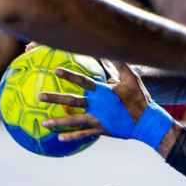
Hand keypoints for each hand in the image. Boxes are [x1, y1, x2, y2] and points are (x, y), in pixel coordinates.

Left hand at [41, 62, 172, 148]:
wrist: (147, 122)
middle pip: (72, 101)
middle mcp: (97, 105)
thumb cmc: (139, 97)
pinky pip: (83, 134)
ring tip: (43, 122)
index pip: (83, 81)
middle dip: (55, 98)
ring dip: (58, 121)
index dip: (70, 76)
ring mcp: (98, 119)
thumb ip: (119, 63)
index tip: (56, 71)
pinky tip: (59, 138)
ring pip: (74, 120)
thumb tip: (112, 48)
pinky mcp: (101, 130)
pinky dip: (72, 136)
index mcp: (103, 92)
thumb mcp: (131, 78)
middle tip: (39, 97)